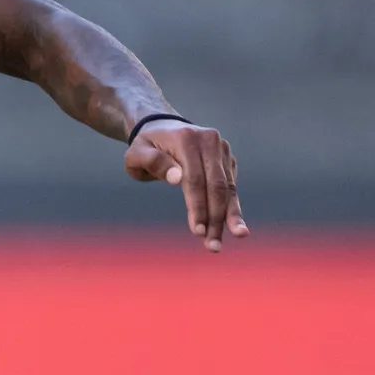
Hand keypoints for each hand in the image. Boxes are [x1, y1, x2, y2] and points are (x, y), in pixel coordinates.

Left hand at [125, 121, 245, 252]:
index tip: (197, 231)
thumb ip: (153, 163)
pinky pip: (231, 186)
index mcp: (187, 139)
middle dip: (216, 218)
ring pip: (228, 187)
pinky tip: (235, 226)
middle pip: (216, 186)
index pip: (194, 179)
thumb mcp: (136, 154)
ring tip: (238, 236)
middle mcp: (210, 141)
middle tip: (213, 246)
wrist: (162, 128)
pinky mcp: (227, 159)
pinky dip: (231, 207)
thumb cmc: (145, 147)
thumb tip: (177, 178)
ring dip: (230, 215)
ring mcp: (222, 150)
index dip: (197, 207)